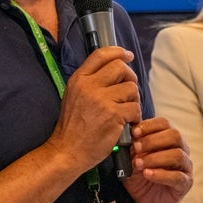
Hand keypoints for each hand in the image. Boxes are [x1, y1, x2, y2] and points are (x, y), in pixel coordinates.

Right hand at [51, 46, 142, 170]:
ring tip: (126, 110)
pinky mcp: (113, 115)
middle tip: (129, 91)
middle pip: (120, 68)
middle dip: (130, 78)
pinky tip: (128, 122)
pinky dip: (135, 115)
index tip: (128, 55)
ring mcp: (101, 100)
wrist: (67, 151)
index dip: (118, 52)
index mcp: (78, 79)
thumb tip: (114, 69)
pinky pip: (135, 107)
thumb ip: (90, 82)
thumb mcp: (73, 96)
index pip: (101, 54)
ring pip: (131, 88)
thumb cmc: (72, 127)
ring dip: (134, 99)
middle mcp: (89, 86)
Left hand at [124, 117, 191, 202]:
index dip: (149, 125)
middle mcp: (181, 149)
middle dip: (152, 140)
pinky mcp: (185, 184)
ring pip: (177, 155)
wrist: (145, 202)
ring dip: (155, 158)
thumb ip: (131, 149)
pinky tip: (147, 174)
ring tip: (139, 164)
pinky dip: (160, 174)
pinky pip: (177, 176)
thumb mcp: (131, 160)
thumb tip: (127, 138)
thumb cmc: (139, 177)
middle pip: (174, 135)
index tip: (134, 132)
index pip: (164, 124)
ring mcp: (185, 167)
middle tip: (136, 148)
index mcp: (168, 139)